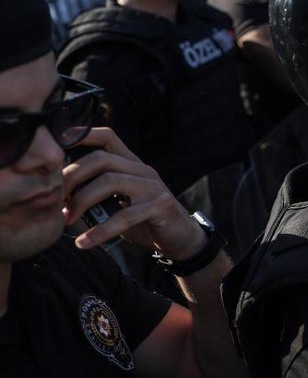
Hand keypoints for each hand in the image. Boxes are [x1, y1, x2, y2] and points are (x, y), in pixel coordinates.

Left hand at [62, 127, 205, 257]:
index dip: (83, 135)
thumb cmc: (144, 221)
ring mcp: (153, 187)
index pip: (108, 138)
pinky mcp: (160, 206)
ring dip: (82, 201)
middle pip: (101, 159)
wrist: (181, 239)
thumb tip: (60, 195)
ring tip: (67, 220)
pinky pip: (124, 216)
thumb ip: (98, 193)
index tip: (57, 144)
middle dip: (72, 177)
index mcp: (132, 165)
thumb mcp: (119, 203)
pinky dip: (100, 231)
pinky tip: (84, 242)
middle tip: (56, 199)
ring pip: (110, 182)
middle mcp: (143, 170)